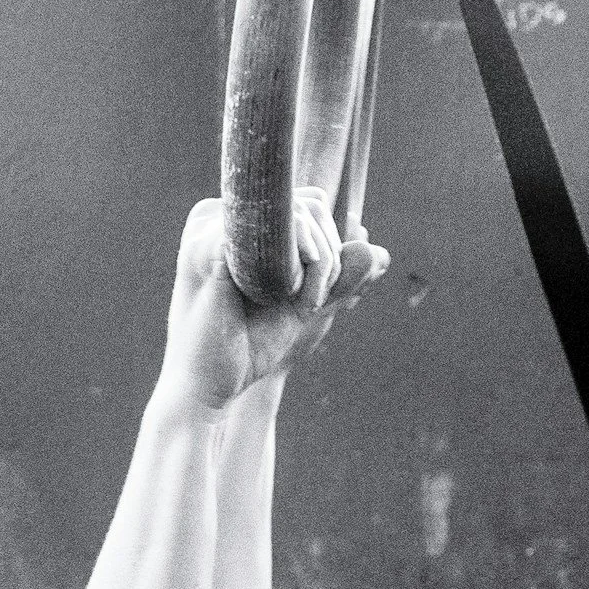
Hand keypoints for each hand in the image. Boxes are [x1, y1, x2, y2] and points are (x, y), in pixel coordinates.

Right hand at [159, 188, 390, 411]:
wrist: (209, 385)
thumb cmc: (247, 345)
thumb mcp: (302, 305)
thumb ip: (337, 277)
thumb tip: (380, 252)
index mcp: (238, 226)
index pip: (309, 204)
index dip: (329, 242)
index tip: (320, 288)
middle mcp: (220, 217)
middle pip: (309, 203)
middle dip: (329, 252)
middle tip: (312, 299)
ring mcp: (211, 227)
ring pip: (298, 214)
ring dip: (318, 260)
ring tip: (300, 300)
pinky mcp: (207, 246)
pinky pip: (277, 235)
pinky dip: (301, 266)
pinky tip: (293, 296)